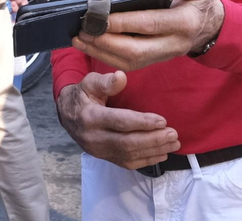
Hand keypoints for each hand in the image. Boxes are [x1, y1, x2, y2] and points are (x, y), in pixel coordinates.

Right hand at [57, 71, 179, 170]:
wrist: (67, 115)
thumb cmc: (82, 95)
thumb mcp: (89, 82)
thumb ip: (105, 81)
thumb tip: (121, 77)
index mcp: (91, 117)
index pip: (120, 122)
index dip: (142, 122)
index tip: (163, 120)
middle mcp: (94, 138)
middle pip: (127, 143)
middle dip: (153, 140)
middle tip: (174, 134)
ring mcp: (99, 151)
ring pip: (129, 155)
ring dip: (154, 151)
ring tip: (174, 144)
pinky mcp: (105, 158)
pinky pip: (127, 163)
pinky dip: (146, 160)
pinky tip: (162, 154)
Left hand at [72, 0, 223, 71]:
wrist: (207, 27)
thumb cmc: (197, 2)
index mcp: (183, 23)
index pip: (149, 24)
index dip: (124, 22)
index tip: (101, 17)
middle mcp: (172, 45)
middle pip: (136, 50)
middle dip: (107, 42)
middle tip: (84, 31)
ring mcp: (162, 56)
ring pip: (129, 62)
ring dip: (102, 52)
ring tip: (79, 39)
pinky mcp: (153, 61)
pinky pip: (128, 64)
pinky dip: (107, 57)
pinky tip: (90, 46)